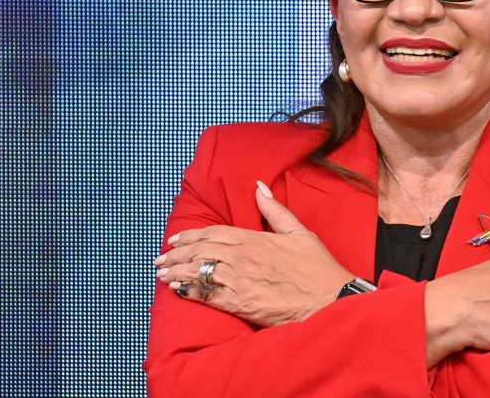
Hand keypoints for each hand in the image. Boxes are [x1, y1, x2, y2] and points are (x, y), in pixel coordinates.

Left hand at [154, 181, 353, 326]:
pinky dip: (190, 291)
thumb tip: (259, 187)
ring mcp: (239, 280)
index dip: (191, 235)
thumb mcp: (300, 232)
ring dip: (177, 272)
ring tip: (162, 274)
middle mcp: (242, 258)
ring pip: (199, 272)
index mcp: (255, 239)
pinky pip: (207, 295)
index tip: (175, 239)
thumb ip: (275, 210)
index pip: (213, 233)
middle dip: (177, 254)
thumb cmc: (317, 268)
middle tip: (161, 258)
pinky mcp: (239, 303)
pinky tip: (178, 290)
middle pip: (200, 251)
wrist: (329, 299)